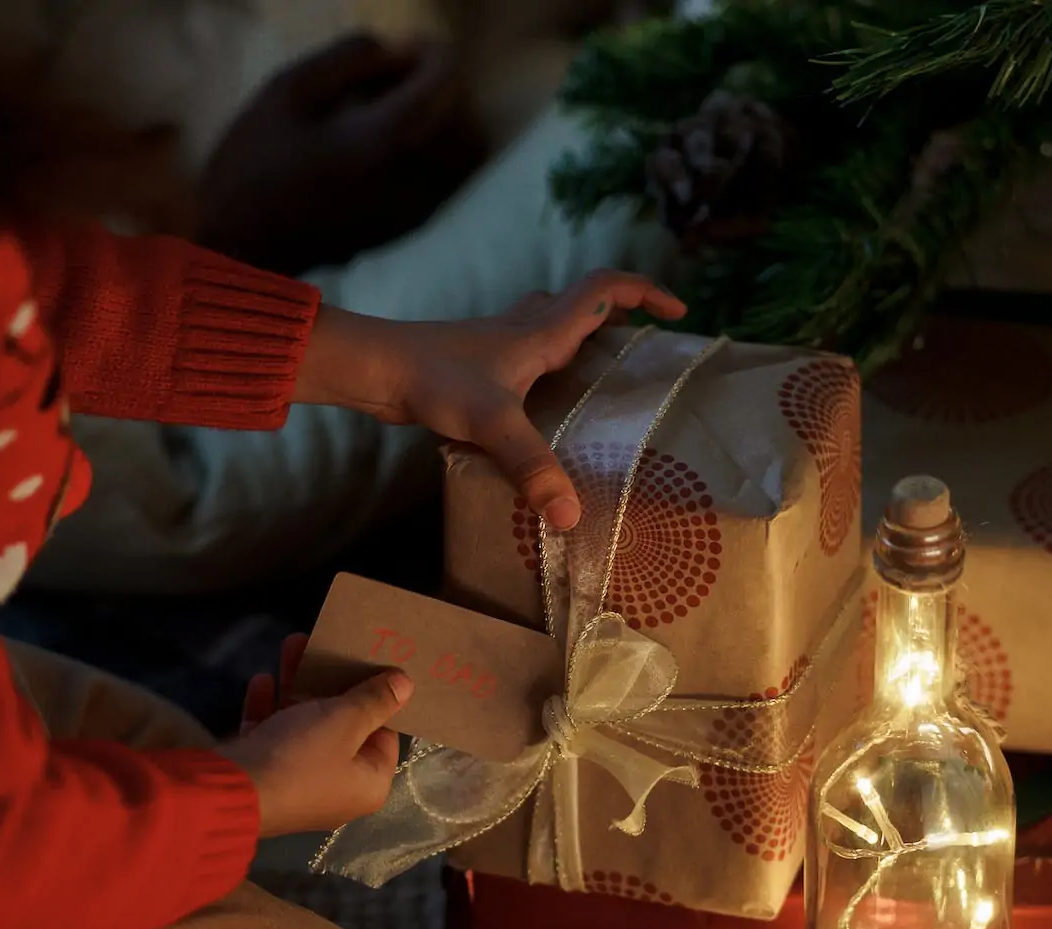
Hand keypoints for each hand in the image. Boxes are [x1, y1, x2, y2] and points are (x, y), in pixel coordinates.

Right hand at [197, 35, 484, 274]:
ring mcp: (418, 208)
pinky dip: (431, 154)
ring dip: (440, 121)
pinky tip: (386, 150)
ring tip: (392, 114)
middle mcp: (417, 175)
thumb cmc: (255, 165)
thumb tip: (391, 48)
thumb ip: (347, 58)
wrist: (244, 249)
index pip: (445, 79)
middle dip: (437, 86)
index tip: (400, 48)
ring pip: (462, 152)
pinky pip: (445, 181)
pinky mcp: (410, 229)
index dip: (429, 52)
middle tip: (393, 78)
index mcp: (388, 136)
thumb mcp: (287, 90)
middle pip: (463, 114)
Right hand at [220, 633, 409, 836]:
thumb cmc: (302, 758)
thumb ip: (375, 700)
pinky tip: (262, 679)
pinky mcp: (262, 773)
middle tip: (328, 644)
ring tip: (293, 643)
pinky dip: (268, 707)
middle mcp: (335, 786)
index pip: (384, 736)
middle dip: (330, 683)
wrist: (229, 791)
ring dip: (297, 685)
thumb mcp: (346, 722)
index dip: (378, 700)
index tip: (371, 665)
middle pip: (340, 727)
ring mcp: (295, 780)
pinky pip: (271, 734)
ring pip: (302, 724)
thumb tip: (407, 684)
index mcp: (367, 783)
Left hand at [294, 272, 688, 527]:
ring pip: (550, 327)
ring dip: (579, 340)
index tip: (677, 311)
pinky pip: (524, 356)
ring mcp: (497, 347)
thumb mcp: (492, 424)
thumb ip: (533, 467)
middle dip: (617, 319)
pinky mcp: (476, 367)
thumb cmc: (433, 379)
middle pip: (581, 305)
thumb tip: (570, 516)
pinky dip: (545, 370)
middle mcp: (523, 330)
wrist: (374, 368)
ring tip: (600, 380)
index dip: (644, 292)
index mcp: (540, 332)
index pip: (604, 290)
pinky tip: (542, 409)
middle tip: (640, 351)